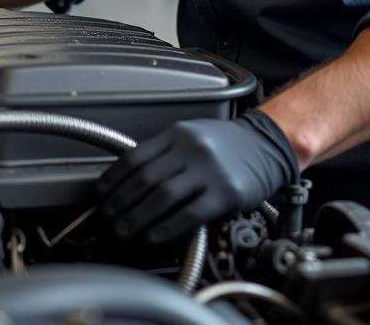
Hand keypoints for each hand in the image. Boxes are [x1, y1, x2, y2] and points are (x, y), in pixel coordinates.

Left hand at [96, 109, 297, 242]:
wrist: (268, 144)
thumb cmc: (227, 143)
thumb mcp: (192, 135)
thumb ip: (163, 152)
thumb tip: (128, 176)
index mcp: (178, 134)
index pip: (135, 156)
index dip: (113, 177)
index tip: (101, 193)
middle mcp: (191, 149)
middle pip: (145, 178)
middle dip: (120, 201)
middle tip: (108, 216)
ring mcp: (209, 171)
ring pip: (163, 196)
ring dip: (137, 217)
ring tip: (124, 229)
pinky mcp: (226, 193)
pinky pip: (189, 214)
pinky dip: (167, 227)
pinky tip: (154, 236)